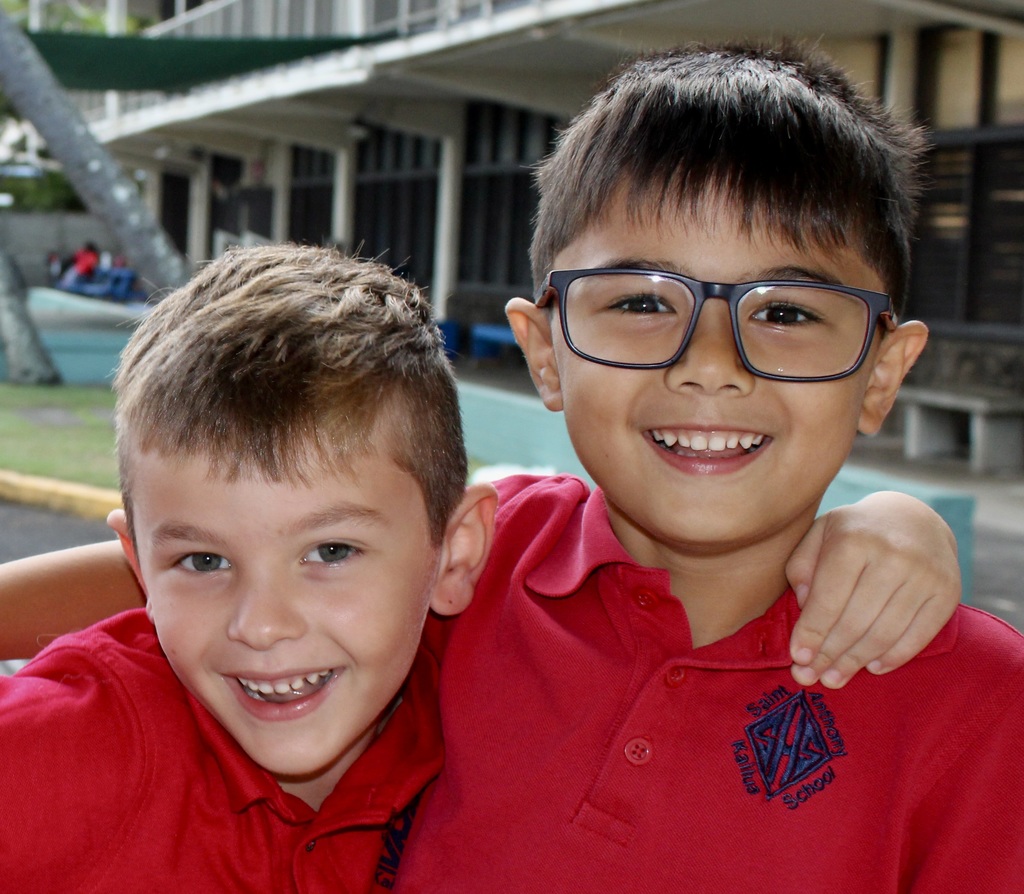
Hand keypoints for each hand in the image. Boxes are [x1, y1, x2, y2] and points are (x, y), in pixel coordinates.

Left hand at [786, 491, 960, 688]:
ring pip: (885, 633)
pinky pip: (918, 636)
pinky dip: (893, 657)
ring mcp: (925, 574)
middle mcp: (892, 555)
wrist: (914, 518)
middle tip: (811, 676)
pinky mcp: (948, 591)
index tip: (797, 657)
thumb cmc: (855, 532)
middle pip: (855, 621)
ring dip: (856, 662)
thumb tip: (803, 606)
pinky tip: (871, 667)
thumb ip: (802, 566)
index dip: (811, 633)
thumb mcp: (820, 534)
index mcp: (854, 539)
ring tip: (835, 678)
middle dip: (829, 654)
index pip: (828, 599)